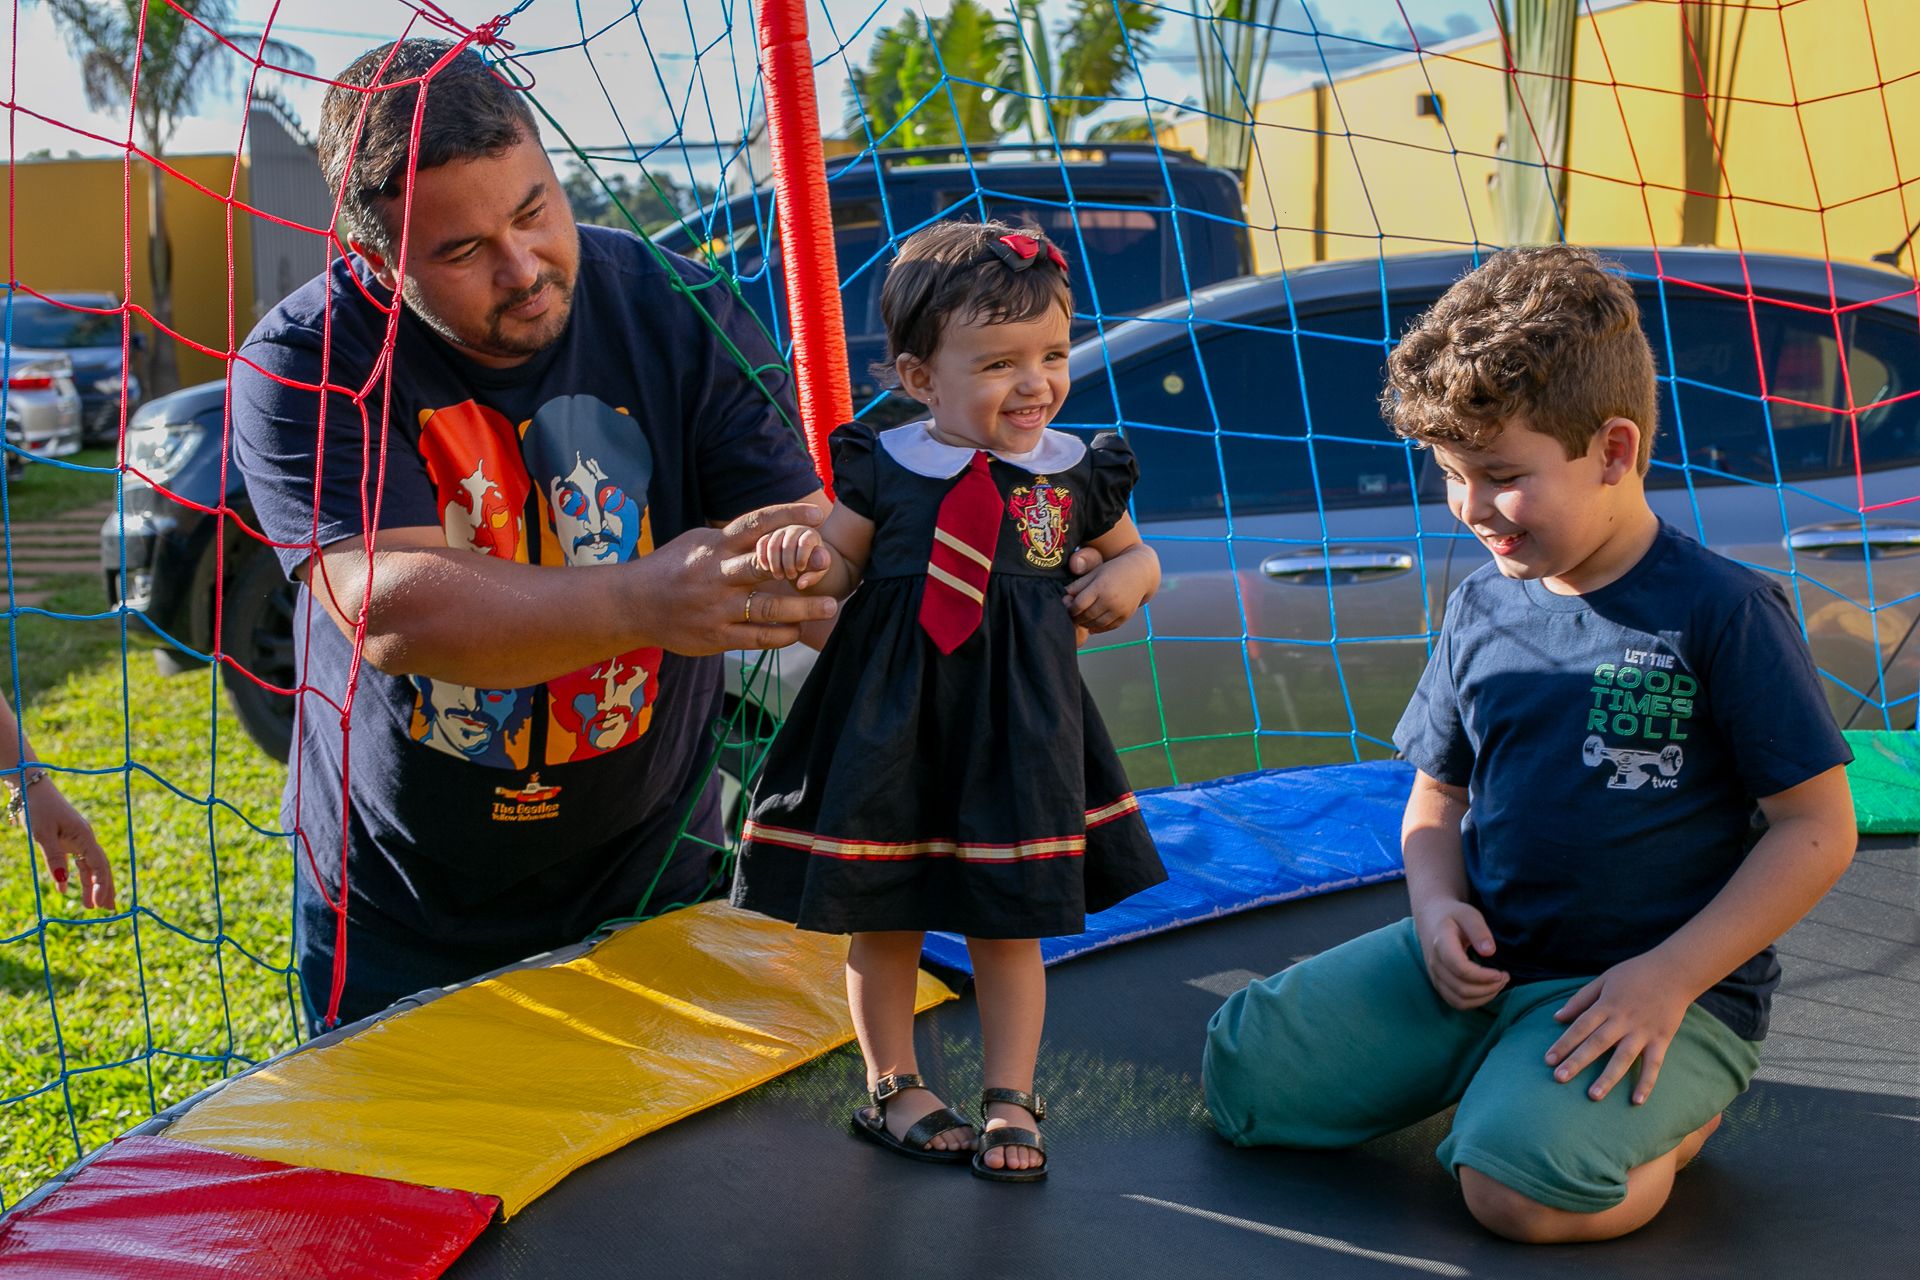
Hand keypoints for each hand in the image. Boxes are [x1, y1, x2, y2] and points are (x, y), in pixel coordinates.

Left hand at [24, 781, 114, 909]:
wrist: (33, 788)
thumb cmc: (38, 809)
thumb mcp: (42, 835)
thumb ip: (53, 859)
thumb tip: (62, 885)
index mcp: (84, 837)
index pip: (99, 866)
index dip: (100, 886)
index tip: (97, 905)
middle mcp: (85, 839)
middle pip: (100, 868)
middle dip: (104, 889)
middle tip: (108, 910)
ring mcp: (78, 840)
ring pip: (90, 866)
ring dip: (92, 885)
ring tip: (93, 906)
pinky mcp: (69, 840)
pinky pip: (77, 862)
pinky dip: (77, 876)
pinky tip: (70, 889)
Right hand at [646, 503, 837, 654]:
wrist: (633, 605)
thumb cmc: (673, 568)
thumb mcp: (699, 542)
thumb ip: (734, 539)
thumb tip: (778, 529)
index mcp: (715, 546)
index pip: (755, 524)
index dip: (787, 516)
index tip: (817, 515)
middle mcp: (717, 575)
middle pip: (764, 566)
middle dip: (799, 565)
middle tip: (827, 564)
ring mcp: (716, 608)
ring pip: (766, 608)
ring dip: (802, 609)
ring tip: (829, 608)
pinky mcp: (715, 637)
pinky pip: (756, 638)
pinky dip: (781, 635)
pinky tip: (796, 631)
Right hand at [754, 524, 831, 589]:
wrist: (801, 560)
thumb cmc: (812, 566)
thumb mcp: (817, 571)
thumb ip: (813, 575)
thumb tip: (801, 583)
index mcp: (811, 535)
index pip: (805, 542)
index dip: (802, 557)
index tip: (801, 569)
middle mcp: (795, 530)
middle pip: (788, 544)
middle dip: (788, 564)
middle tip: (791, 576)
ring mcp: (780, 532)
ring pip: (773, 545)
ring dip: (774, 563)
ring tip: (780, 577)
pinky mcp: (768, 536)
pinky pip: (762, 543)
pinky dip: (762, 557)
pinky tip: (766, 568)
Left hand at [1063, 555, 1149, 633]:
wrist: (1141, 572)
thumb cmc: (1114, 569)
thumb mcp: (1095, 572)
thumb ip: (1079, 584)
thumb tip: (1063, 597)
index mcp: (1101, 586)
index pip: (1079, 604)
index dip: (1070, 608)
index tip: (1066, 606)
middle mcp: (1111, 600)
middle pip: (1086, 616)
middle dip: (1076, 617)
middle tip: (1071, 615)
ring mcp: (1120, 609)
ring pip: (1096, 624)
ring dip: (1086, 624)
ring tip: (1081, 619)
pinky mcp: (1126, 616)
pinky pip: (1108, 627)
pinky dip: (1098, 628)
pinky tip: (1091, 624)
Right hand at [1412, 899, 1508, 1009]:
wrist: (1431, 919)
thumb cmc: (1453, 915)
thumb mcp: (1468, 914)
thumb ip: (1479, 930)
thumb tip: (1489, 952)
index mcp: (1441, 944)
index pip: (1461, 969)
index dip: (1484, 976)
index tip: (1501, 972)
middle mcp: (1435, 964)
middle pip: (1462, 988)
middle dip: (1489, 988)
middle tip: (1505, 977)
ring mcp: (1435, 976)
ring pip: (1459, 1000)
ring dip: (1483, 997)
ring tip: (1498, 984)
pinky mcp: (1438, 984)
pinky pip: (1456, 1002)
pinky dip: (1474, 1002)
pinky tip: (1487, 990)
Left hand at [1545, 952, 1694, 1103]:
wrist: (1675, 971)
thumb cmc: (1636, 973)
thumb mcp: (1604, 979)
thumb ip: (1580, 999)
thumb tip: (1557, 1017)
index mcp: (1607, 1004)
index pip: (1580, 1027)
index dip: (1564, 1043)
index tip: (1548, 1060)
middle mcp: (1623, 1020)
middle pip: (1597, 1043)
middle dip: (1577, 1061)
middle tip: (1559, 1078)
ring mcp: (1643, 1031)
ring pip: (1623, 1057)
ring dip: (1608, 1077)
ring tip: (1593, 1095)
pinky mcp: (1662, 1039)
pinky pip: (1653, 1064)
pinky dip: (1646, 1082)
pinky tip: (1636, 1101)